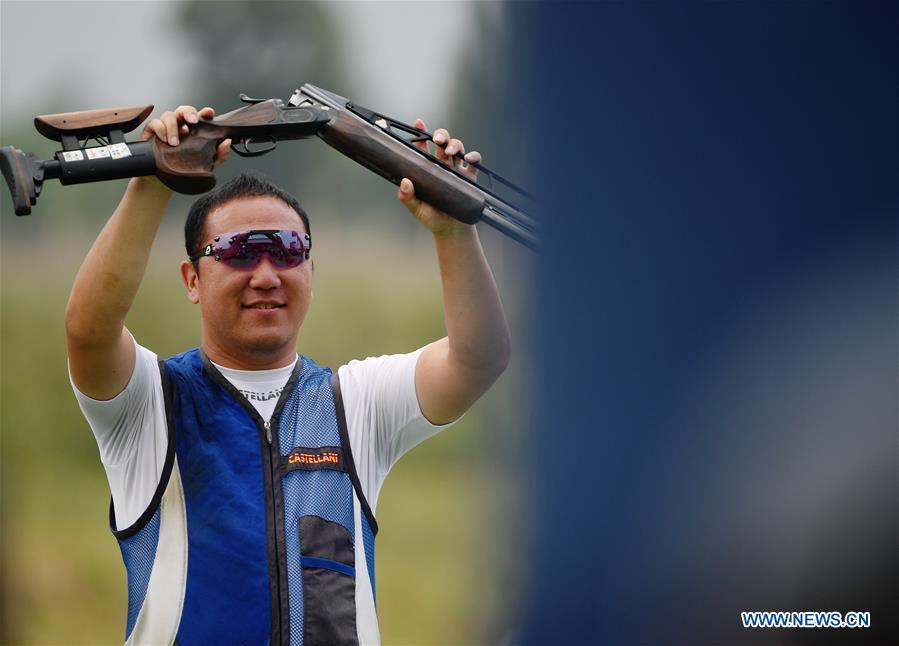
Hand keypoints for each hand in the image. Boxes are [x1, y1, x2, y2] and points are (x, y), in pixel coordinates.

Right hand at [140, 105, 230, 167]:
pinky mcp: (152, 132)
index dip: (205, 113)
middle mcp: (180, 126)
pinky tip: (163, 139)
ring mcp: (165, 127)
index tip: (209, 113)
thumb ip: (218, 155)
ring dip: (173, 127)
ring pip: (169, 115)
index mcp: (193, 131)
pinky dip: (159, 129)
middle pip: (184, 110)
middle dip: (189, 112)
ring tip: (175, 143)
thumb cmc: (183, 169)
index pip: (200, 118)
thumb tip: (227, 143)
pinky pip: (154, 123)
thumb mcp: (203, 164)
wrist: (162, 181)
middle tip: (193, 121)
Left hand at [396, 119, 480, 235]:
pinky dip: (473, 157)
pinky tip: (468, 159)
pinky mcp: (469, 178)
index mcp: (428, 169)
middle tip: (438, 141)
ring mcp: (456, 170)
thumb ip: (407, 197)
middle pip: (443, 142)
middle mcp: (442, 166)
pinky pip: (474, 162)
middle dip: (441, 136)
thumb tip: (404, 182)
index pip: (423, 147)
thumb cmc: (432, 218)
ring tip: (452, 152)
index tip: (418, 123)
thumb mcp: (416, 208)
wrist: (451, 231)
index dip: (420, 134)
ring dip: (455, 145)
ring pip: (457, 148)